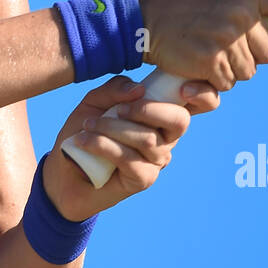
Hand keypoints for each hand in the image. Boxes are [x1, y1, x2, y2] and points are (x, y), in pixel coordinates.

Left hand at [41, 74, 220, 221]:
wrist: (63, 169)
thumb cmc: (84, 131)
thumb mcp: (95, 102)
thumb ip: (115, 89)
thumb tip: (139, 90)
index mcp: (161, 113)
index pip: (200, 103)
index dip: (203, 93)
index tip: (184, 88)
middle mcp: (166, 137)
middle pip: (180, 121)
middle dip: (149, 110)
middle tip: (118, 109)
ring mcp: (156, 160)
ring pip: (148, 139)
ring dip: (112, 127)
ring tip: (87, 125)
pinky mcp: (143, 179)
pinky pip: (129, 159)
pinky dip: (103, 145)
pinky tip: (84, 141)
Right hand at [136, 0, 267, 90]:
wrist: (148, 20)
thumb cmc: (187, 10)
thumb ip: (251, 7)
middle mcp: (242, 13)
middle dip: (250, 56)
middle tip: (225, 45)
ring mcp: (227, 38)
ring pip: (248, 72)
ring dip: (230, 70)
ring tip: (208, 51)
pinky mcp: (212, 61)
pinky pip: (227, 84)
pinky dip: (213, 80)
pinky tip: (198, 64)